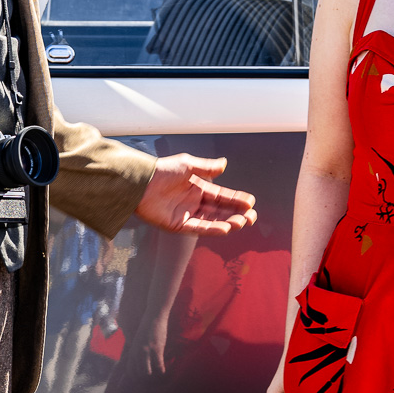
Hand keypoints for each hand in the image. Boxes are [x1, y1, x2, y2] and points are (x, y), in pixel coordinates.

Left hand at [129, 320, 169, 377]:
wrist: (154, 316)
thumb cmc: (147, 327)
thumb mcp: (137, 340)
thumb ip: (136, 350)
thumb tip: (138, 359)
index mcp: (132, 351)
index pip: (130, 370)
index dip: (135, 377)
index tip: (141, 380)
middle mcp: (137, 353)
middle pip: (138, 373)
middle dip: (144, 379)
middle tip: (150, 381)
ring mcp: (146, 351)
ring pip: (147, 372)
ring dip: (152, 376)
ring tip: (157, 376)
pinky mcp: (156, 349)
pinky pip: (158, 365)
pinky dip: (161, 370)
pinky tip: (163, 371)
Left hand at [135, 154, 256, 235]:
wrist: (141, 182)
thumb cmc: (161, 171)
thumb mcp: (187, 165)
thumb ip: (207, 167)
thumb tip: (224, 163)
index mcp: (198, 188)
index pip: (222, 196)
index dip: (236, 199)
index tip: (251, 202)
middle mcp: (194, 202)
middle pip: (220, 211)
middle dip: (237, 214)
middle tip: (252, 217)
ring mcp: (187, 214)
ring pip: (212, 221)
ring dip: (228, 222)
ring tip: (242, 222)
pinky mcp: (178, 225)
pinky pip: (198, 228)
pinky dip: (212, 228)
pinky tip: (225, 228)